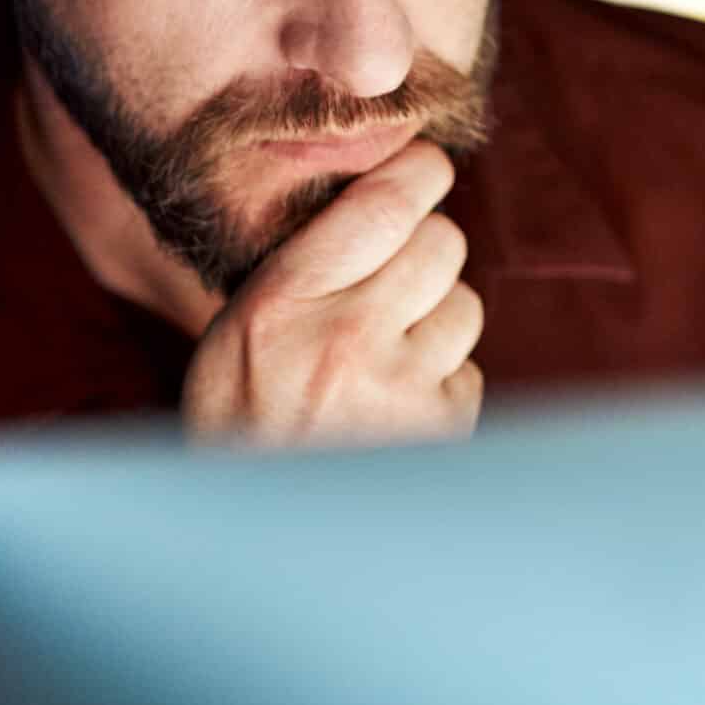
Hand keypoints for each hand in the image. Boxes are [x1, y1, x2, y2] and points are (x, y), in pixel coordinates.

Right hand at [182, 139, 484, 447]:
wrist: (254, 537)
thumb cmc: (240, 422)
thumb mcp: (237, 332)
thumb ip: (301, 264)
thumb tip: (382, 192)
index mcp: (282, 302)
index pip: (382, 205)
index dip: (418, 173)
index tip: (426, 167)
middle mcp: (344, 340)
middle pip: (440, 244)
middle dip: (427, 250)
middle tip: (397, 276)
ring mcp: (400, 390)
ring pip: (463, 304)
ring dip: (437, 318)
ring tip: (387, 355)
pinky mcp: (440, 432)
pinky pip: (468, 370)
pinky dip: (442, 381)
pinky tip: (396, 404)